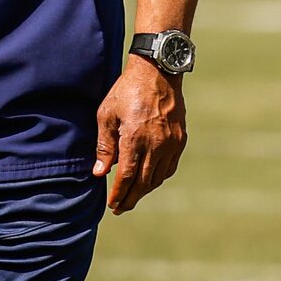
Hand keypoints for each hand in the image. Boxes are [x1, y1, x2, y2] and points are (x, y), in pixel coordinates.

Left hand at [95, 56, 185, 214]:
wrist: (158, 72)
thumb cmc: (127, 91)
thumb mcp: (107, 115)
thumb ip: (104, 145)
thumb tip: (100, 172)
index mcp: (135, 138)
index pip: (127, 177)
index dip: (119, 194)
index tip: (112, 205)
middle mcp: (156, 144)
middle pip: (144, 183)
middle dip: (131, 198)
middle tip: (120, 208)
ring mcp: (171, 143)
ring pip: (158, 177)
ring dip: (145, 190)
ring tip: (133, 196)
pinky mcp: (180, 139)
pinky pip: (170, 166)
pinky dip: (159, 177)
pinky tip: (150, 180)